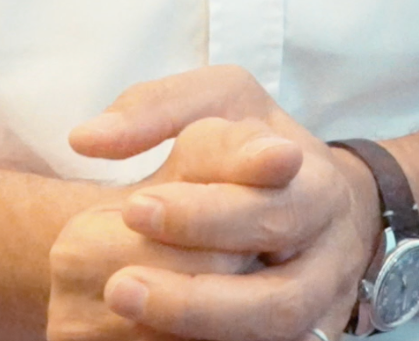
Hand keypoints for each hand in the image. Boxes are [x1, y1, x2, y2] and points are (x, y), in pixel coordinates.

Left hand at [48, 65, 381, 340]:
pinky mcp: (309, 340)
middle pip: (277, 288)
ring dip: (201, 323)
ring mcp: (323, 308)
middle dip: (197, 288)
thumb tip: (86, 139)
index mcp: (319, 184)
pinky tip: (154, 338)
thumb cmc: (254, 144)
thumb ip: (157, 110)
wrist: (315, 207)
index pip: (270, 202)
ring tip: (127, 304)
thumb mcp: (219, 102)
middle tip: (118, 282)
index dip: (204, 213)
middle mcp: (332, 253)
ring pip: (275, 331)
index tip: (135, 208)